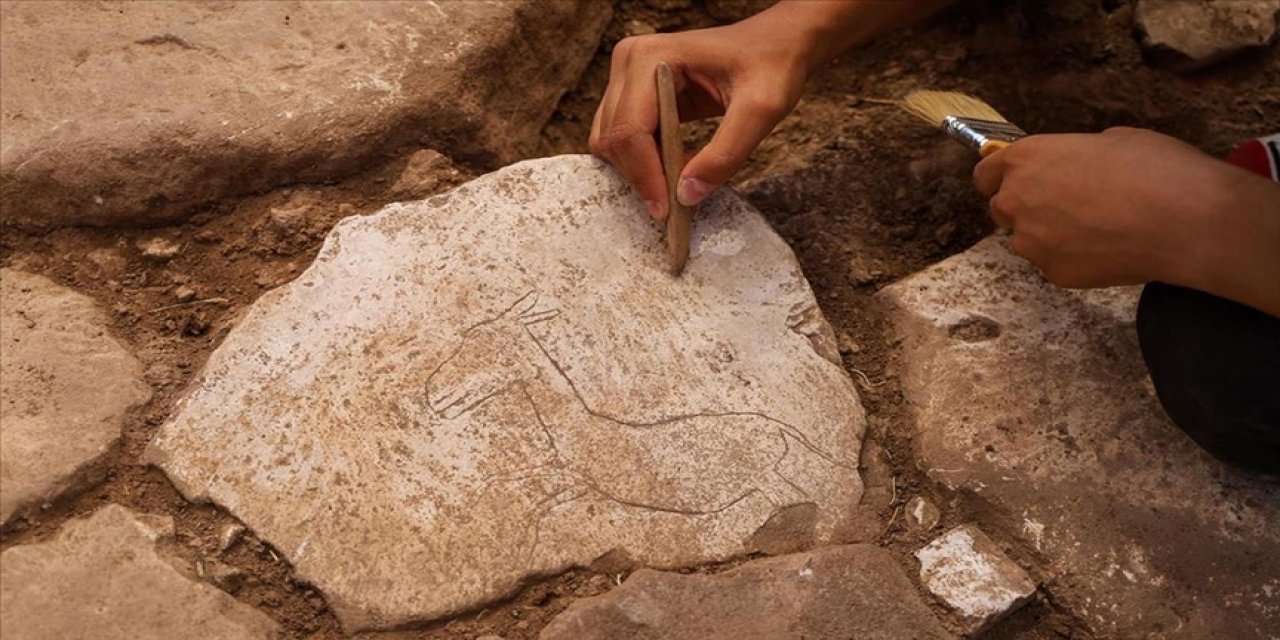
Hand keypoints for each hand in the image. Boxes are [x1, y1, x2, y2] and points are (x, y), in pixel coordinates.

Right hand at [589, 19, 809, 220]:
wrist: (778, 43)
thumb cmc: (772, 65)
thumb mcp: (761, 110)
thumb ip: (725, 154)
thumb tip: (687, 196)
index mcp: (652, 58)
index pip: (630, 130)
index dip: (645, 176)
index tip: (667, 211)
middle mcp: (630, 61)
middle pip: (613, 139)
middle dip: (642, 176)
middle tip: (678, 203)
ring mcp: (627, 76)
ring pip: (612, 142)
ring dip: (641, 170)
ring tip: (681, 182)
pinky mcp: (634, 92)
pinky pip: (625, 138)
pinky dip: (645, 161)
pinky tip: (677, 166)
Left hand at [973, 127, 1279, 315]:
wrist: (1183, 220)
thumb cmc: (1154, 169)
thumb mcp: (1112, 139)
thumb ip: (1075, 155)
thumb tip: (1076, 165)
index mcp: (1026, 158)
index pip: (985, 174)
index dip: (1000, 178)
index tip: (1017, 182)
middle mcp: (1017, 199)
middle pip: (1002, 209)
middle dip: (1026, 208)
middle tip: (1067, 206)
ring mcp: (1031, 241)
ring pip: (1028, 240)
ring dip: (1050, 235)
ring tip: (1096, 229)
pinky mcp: (1051, 273)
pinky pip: (1054, 264)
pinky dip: (1073, 259)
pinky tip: (1107, 250)